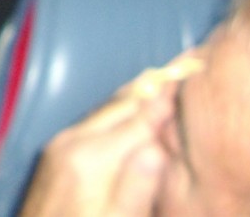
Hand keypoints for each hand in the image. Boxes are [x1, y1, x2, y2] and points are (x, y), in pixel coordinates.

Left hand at [19, 54, 200, 216]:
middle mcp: (73, 141)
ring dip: (136, 92)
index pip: (142, 119)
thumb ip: (136, 189)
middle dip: (156, 85)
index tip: (193, 66)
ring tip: (164, 73)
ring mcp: (61, 143)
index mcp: (92, 159)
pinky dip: (117, 109)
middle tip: (186, 61)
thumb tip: (158, 149)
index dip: (171, 95)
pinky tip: (130, 106)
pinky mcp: (55, 151)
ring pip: (107, 108)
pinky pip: (94, 120)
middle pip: (123, 105)